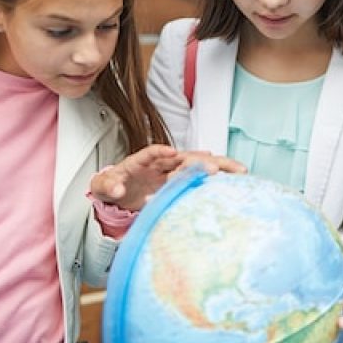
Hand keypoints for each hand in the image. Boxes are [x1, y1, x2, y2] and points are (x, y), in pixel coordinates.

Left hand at [90, 147, 246, 211]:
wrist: (118, 191)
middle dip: (200, 160)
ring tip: (239, 170)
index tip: (171, 153)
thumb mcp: (103, 186)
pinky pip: (200, 177)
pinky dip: (216, 177)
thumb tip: (117, 188)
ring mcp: (173, 170)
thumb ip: (109, 185)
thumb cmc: (112, 186)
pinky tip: (234, 179)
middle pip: (184, 156)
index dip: (161, 151)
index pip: (152, 152)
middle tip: (215, 166)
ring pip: (198, 165)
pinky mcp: (179, 181)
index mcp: (142, 160)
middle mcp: (162, 162)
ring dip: (218, 166)